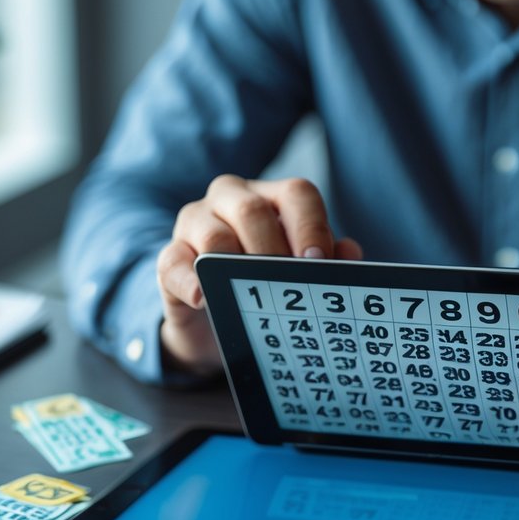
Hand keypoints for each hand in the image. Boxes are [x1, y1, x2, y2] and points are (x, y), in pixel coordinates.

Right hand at [156, 175, 362, 373]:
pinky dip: (189, 280)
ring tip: (252, 293)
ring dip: (235, 264)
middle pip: (252, 210)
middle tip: (288, 283)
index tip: (319, 262)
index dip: (311, 225)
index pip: (296, 194)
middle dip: (274, 249)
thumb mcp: (296, 276)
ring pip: (213, 234)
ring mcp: (193, 226)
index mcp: (269, 199)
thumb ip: (325, 261)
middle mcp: (229, 201)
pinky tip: (203, 298)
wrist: (212, 326)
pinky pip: (173, 263)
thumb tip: (350, 253)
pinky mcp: (168, 259)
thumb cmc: (261, 289)